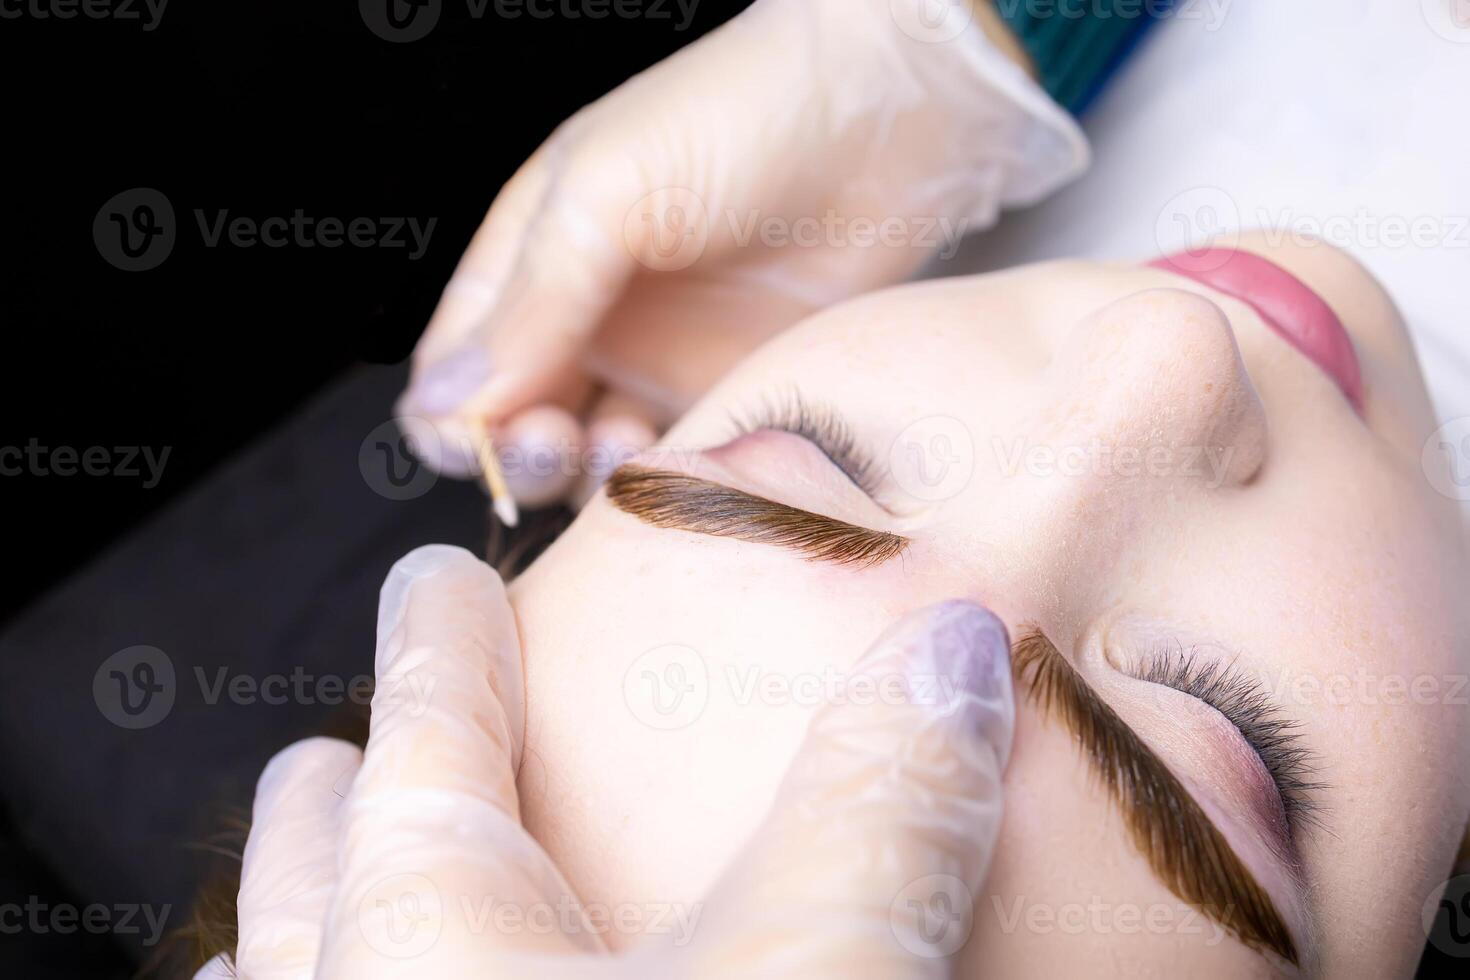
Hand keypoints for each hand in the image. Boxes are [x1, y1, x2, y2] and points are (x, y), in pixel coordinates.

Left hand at [199, 545, 1015, 977]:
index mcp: (431, 921)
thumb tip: (959, 649)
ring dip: (302, 930)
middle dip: (340, 790)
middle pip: (325, 860)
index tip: (430, 578)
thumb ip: (882, 814)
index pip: (430, 723)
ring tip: (297, 891)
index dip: (440, 638)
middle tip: (337, 747)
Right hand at [396, 0, 1084, 507]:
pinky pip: (684, 469)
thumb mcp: (607, 193)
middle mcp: (586, 330)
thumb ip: (531, 303)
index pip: (454, 381)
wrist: (886, 114)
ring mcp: (661, 370)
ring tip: (634, 449)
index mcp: (529, 269)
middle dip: (523, 461)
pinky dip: (677, 484)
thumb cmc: (736, 117)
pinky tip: (696, 460)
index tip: (494, 437)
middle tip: (563, 444)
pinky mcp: (734, 398)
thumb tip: (447, 405)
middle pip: (517, 439)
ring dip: (599, 482)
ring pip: (597, 470)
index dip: (459, 426)